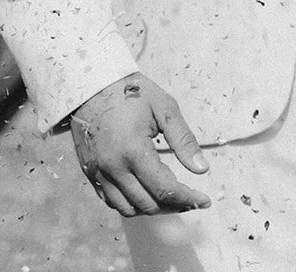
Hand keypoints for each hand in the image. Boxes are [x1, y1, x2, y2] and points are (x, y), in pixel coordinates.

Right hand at [70, 73, 210, 216]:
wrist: (92, 86)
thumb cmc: (130, 93)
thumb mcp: (164, 108)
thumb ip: (184, 140)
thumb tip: (202, 169)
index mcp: (133, 150)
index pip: (164, 189)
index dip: (187, 198)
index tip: (204, 200)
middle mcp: (114, 168)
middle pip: (148, 204)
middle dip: (174, 205)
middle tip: (192, 199)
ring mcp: (99, 174)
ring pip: (129, 209)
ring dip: (153, 208)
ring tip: (171, 198)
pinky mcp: (91, 174)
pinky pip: (112, 202)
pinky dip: (132, 204)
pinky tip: (147, 192)